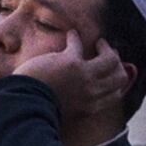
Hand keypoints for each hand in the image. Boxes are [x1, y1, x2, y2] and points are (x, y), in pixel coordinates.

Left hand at [10, 39, 131, 137]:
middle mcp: (92, 93)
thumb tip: (79, 95)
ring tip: (99, 43)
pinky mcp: (70, 63)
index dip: (118, 79)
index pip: (117, 93)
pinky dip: (74, 37)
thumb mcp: (65, 112)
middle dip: (116, 62)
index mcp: (91, 107)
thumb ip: (77, 104)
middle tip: (108, 53)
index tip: (112, 71)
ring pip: (110, 59)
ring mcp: (84, 77)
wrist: (24, 106)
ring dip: (106, 48)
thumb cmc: (38, 109)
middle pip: (120, 75)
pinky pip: (78, 44)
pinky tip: (71, 34)